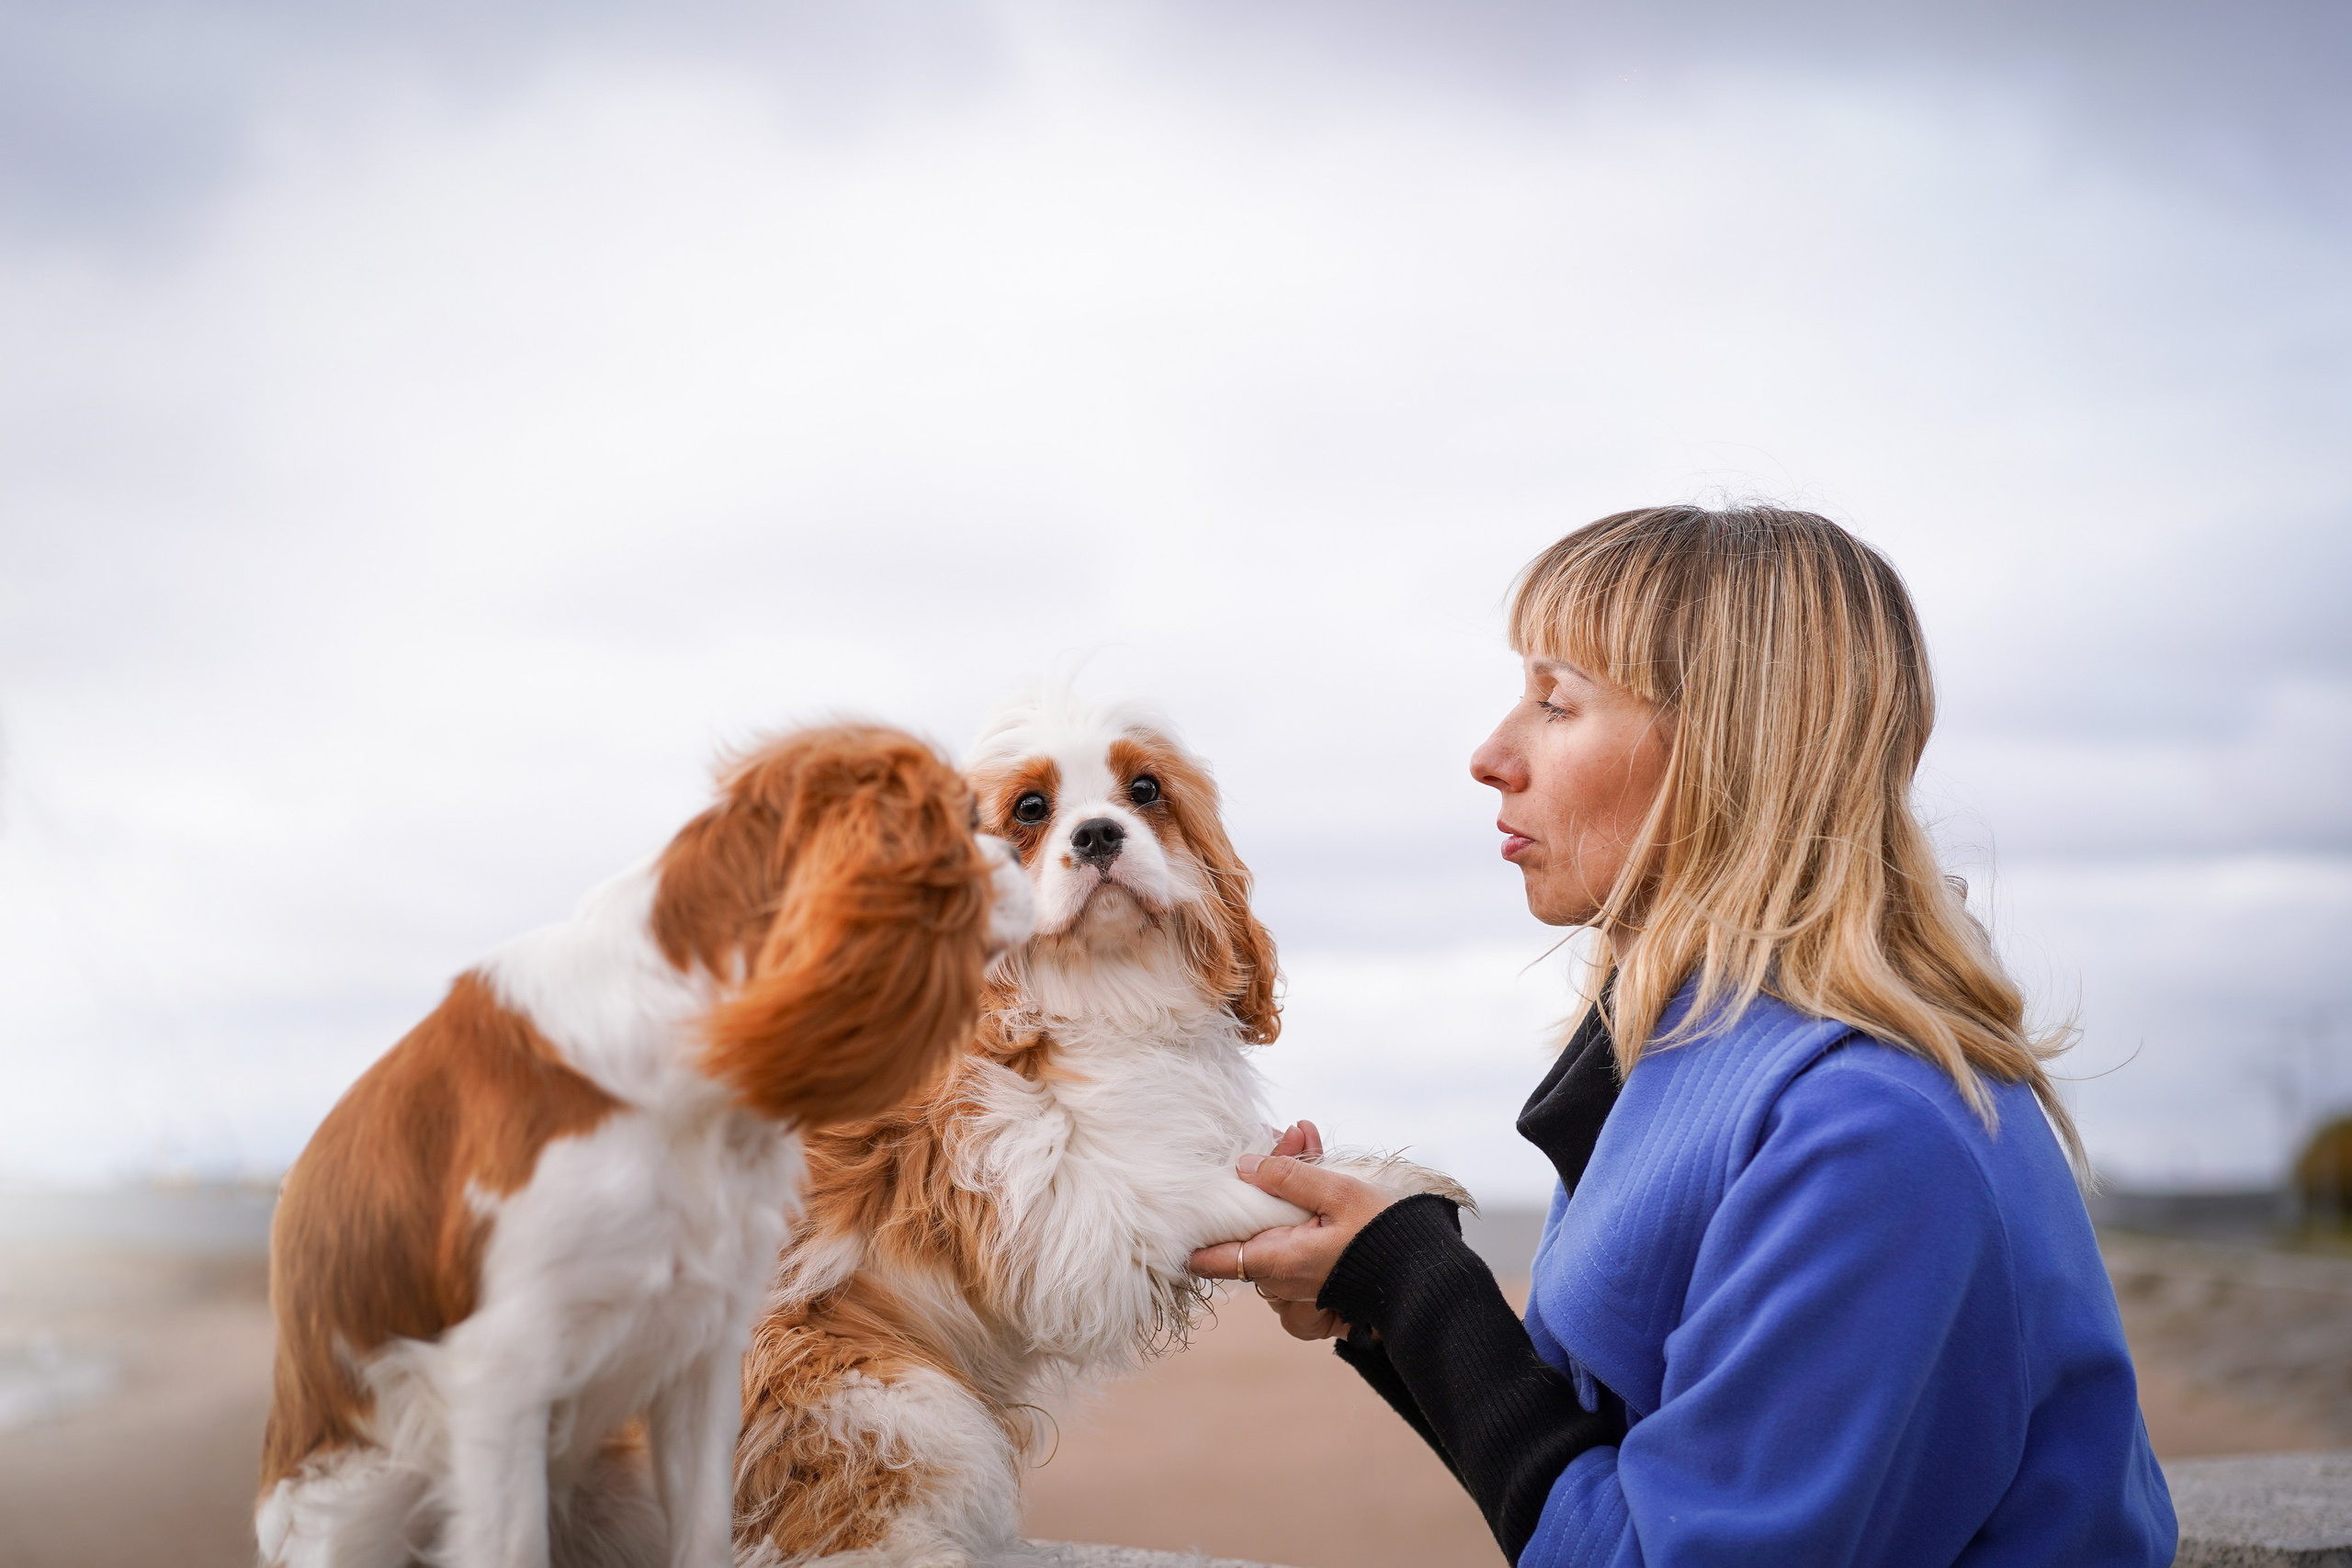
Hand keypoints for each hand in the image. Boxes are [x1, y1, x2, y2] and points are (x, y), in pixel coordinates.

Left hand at [1189, 1119, 1400, 1341]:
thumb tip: (1244, 1165)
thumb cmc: (1385, 1236)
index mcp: (1276, 1261)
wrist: (1426, 1276)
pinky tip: (1315, 1167)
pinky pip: (1288, 1246)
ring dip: (1282, 1193)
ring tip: (1305, 1142)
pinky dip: (1297, 1214)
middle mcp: (1279, 1280)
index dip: (1196, 1234)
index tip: (1192, 1203)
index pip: (1209, 1260)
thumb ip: (1288, 1176)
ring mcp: (1295, 1286)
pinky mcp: (1312, 1284)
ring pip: (1268, 1234)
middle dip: (1260, 1184)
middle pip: (1245, 1232)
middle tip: (1290, 1137)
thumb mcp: (1338, 1192)